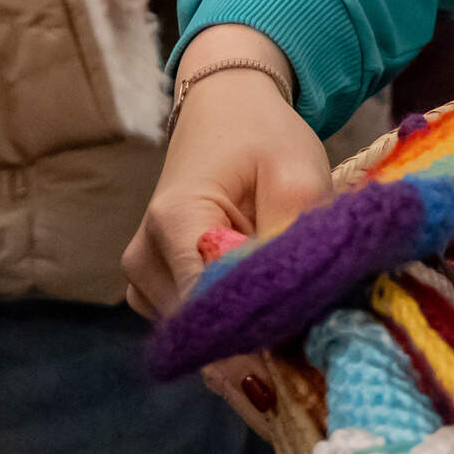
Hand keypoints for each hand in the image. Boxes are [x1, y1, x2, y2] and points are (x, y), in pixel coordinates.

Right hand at [125, 30, 336, 318]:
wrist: (226, 110)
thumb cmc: (263, 136)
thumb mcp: (296, 174)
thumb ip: (290, 240)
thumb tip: (293, 309)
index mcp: (175, 222)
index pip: (209, 306)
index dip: (259, 333)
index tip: (306, 344)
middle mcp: (145, 256)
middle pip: (203, 326)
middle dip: (258, 336)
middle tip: (311, 327)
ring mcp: (142, 275)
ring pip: (200, 333)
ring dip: (245, 329)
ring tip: (287, 297)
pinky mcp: (152, 286)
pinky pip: (194, 324)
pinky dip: (229, 320)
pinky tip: (258, 295)